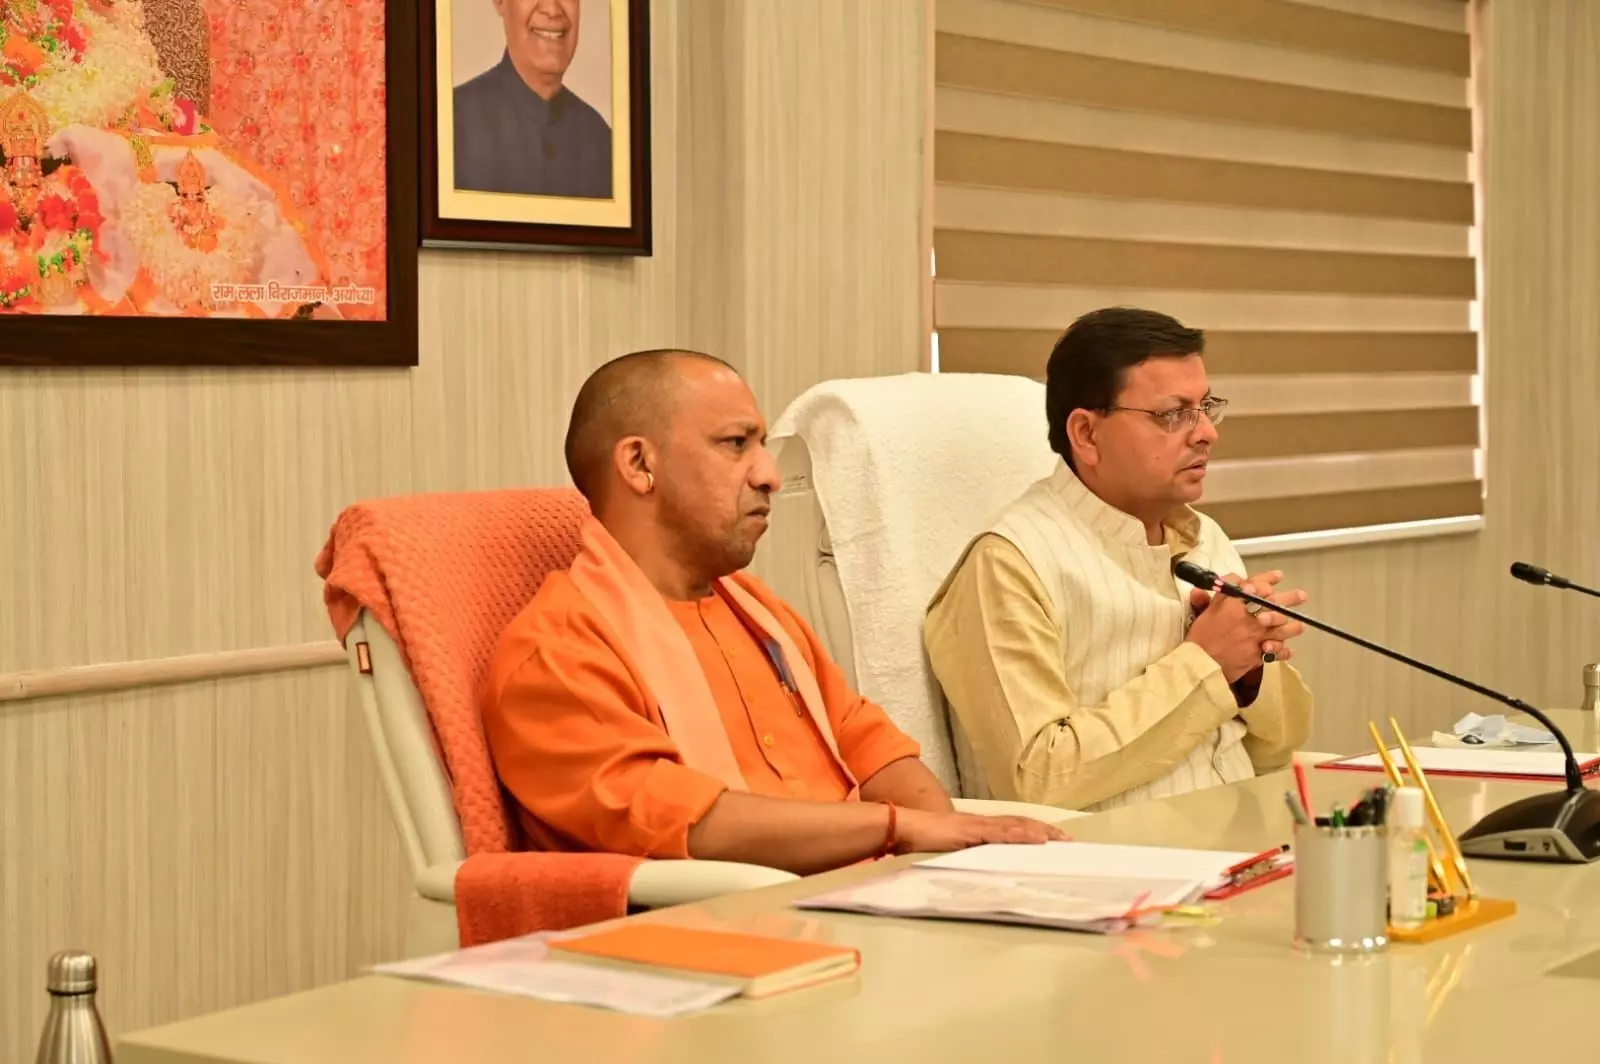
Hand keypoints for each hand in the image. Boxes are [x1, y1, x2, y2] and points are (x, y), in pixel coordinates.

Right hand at [893, 809, 1068, 854]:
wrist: (904, 828)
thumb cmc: (922, 842)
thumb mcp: (951, 853)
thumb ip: (966, 858)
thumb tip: (980, 873)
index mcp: (978, 829)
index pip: (1012, 828)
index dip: (1034, 832)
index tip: (1055, 840)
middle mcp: (982, 823)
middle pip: (1020, 824)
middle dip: (1045, 832)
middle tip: (1069, 841)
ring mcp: (978, 826)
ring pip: (1016, 826)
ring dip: (1039, 832)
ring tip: (1059, 840)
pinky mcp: (972, 831)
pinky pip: (1001, 833)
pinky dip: (1021, 835)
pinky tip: (1036, 839)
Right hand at [1185, 571, 1307, 680]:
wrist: (1200, 663)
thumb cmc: (1200, 636)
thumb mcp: (1205, 610)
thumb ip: (1214, 597)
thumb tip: (1222, 584)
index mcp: (1235, 604)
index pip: (1255, 586)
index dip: (1268, 579)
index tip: (1278, 576)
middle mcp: (1250, 619)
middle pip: (1275, 605)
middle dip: (1290, 599)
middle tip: (1302, 596)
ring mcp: (1257, 638)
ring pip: (1282, 630)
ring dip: (1293, 627)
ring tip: (1300, 625)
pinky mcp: (1258, 655)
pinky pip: (1276, 653)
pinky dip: (1283, 652)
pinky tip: (1289, 650)